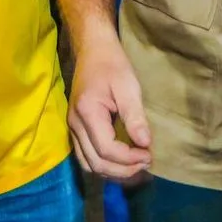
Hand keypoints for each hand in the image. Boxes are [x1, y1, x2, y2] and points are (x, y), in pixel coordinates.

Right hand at [68, 35, 151, 182]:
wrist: (93, 50)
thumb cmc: (113, 64)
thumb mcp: (128, 86)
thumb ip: (135, 116)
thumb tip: (145, 144)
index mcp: (87, 112)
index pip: (106, 149)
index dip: (129, 158)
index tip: (149, 154)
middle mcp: (74, 124)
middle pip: (96, 162)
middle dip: (123, 170)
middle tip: (146, 163)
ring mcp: (72, 128)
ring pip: (89, 164)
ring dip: (113, 171)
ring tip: (135, 166)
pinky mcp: (75, 129)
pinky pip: (86, 157)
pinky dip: (104, 164)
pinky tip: (121, 161)